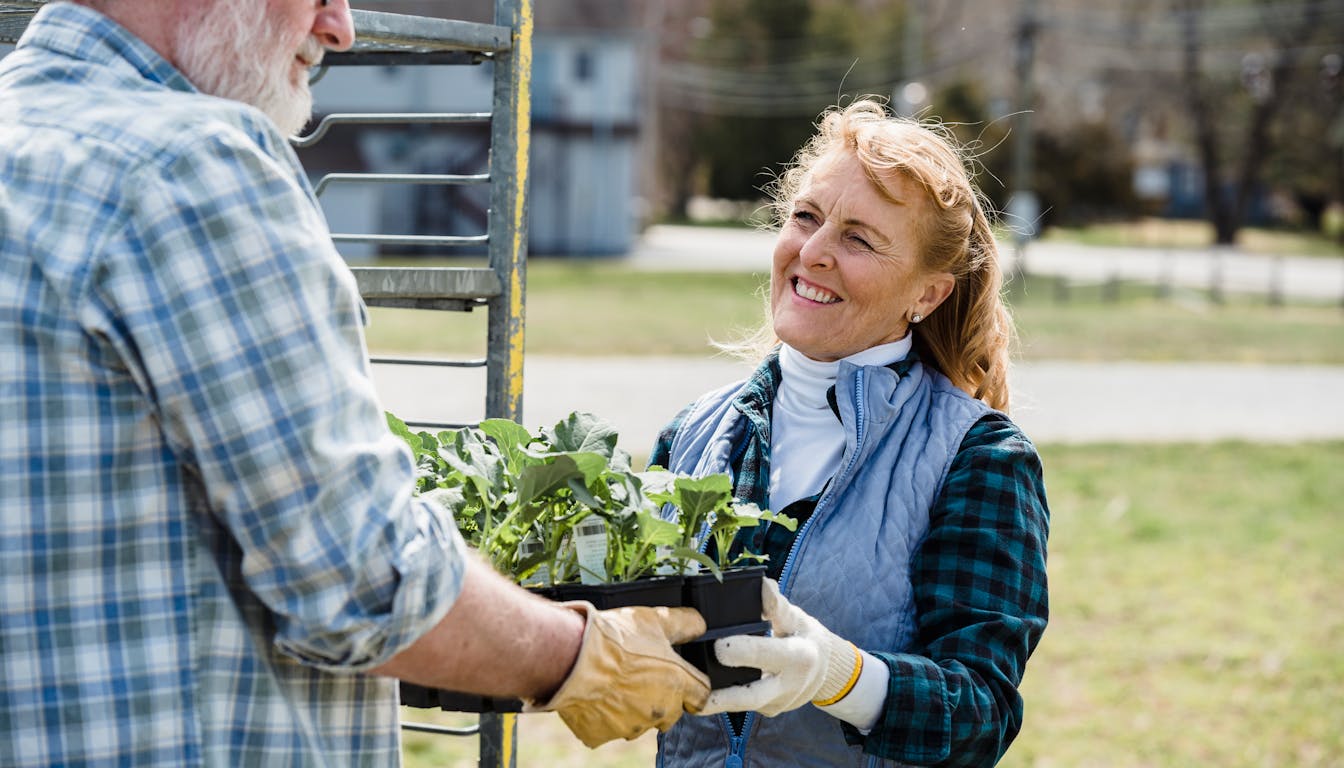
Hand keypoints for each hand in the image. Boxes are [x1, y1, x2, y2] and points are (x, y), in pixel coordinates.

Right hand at [526, 602, 710, 747]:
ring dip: (633, 707)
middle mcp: (659, 710)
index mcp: (677, 683)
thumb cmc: (614, 638)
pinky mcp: (603, 734)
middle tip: (641, 676)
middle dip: (661, 697)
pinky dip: (604, 716)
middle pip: (671, 712)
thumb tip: (700, 625)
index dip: (693, 686)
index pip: (702, 696)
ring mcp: (631, 725)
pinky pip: (607, 728)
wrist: (573, 657)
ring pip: (640, 721)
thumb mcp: (655, 619)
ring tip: (615, 681)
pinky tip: (596, 695)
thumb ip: (685, 624)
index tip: (683, 680)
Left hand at [701, 579, 859, 716]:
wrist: (824, 670)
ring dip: (714, 702)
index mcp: (799, 657)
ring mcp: (779, 703)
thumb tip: (761, 584)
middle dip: (723, 693)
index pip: (768, 654)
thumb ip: (778, 605)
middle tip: (696, 682)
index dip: (743, 650)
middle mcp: (790, 686)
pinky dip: (722, 699)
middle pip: (752, 695)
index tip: (719, 644)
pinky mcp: (768, 711)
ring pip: (742, 706)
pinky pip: (742, 706)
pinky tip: (698, 692)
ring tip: (687, 696)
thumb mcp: (797, 617)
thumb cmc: (804, 636)